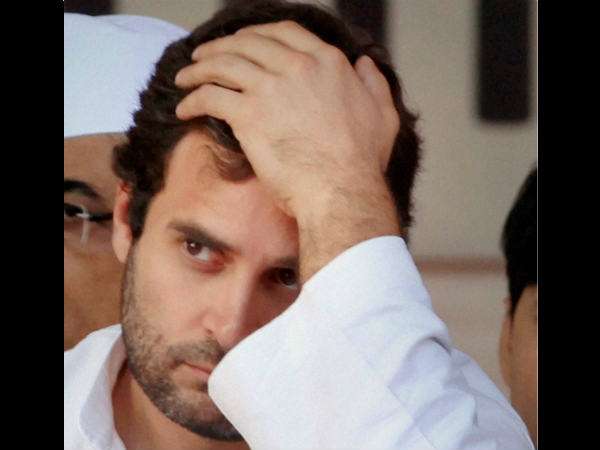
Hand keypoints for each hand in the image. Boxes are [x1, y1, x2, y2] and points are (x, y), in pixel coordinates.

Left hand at [175, 21, 398, 218]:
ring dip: (198, 68)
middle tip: (204, 56)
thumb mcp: (383, 115)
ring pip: (223, 64)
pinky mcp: (249, 115)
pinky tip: (184, 108)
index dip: (257, 34)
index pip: (284, 33)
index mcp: (327, 63)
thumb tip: (364, 64)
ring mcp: (271, 89)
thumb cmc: (362, 163)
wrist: (342, 192)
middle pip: (247, 43)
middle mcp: (297, 67)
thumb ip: (373, 84)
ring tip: (185, 77)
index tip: (242, 42)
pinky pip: (211, 97)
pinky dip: (193, 99)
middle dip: (220, 46)